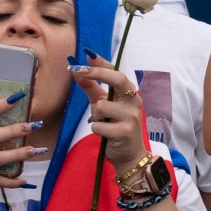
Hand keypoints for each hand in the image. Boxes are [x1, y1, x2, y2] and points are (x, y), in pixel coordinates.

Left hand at [74, 56, 150, 171]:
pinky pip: (99, 125)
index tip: (87, 55)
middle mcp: (134, 101)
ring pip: (101, 106)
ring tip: (103, 123)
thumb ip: (91, 88)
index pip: (117, 71)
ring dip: (95, 115)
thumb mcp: (102, 104)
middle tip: (80, 71)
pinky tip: (105, 135)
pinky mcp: (125, 132)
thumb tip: (76, 71)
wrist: (129, 154)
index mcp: (129, 92)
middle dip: (98, 73)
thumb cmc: (115, 126)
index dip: (102, 63)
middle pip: (118, 79)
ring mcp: (131, 117)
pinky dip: (96, 129)